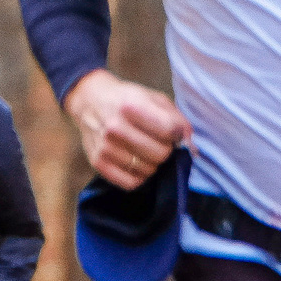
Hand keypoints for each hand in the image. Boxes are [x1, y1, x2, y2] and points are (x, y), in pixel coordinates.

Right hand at [65, 70, 189, 190]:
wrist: (90, 101)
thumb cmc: (127, 99)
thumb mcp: (154, 98)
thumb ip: (176, 119)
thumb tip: (190, 146)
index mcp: (131, 106)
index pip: (170, 131)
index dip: (177, 134)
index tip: (173, 132)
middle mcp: (115, 127)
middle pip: (160, 154)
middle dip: (166, 150)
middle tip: (160, 142)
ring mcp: (105, 147)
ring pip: (148, 170)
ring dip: (153, 163)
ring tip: (146, 150)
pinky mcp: (98, 162)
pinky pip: (131, 182)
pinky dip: (140, 176)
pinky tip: (137, 162)